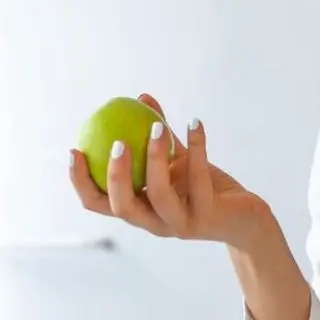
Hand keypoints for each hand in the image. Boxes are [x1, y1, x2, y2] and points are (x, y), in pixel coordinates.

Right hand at [69, 94, 271, 248]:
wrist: (244, 217)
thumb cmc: (205, 186)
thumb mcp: (178, 159)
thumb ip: (156, 134)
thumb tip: (139, 97)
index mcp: (140, 209)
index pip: (99, 203)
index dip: (81, 182)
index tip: (74, 150)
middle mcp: (155, 222)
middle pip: (123, 207)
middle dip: (115, 176)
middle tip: (117, 143)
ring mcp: (181, 222)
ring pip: (160, 195)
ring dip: (156, 158)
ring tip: (156, 128)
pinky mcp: (208, 215)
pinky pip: (198, 178)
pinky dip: (196, 146)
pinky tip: (194, 122)